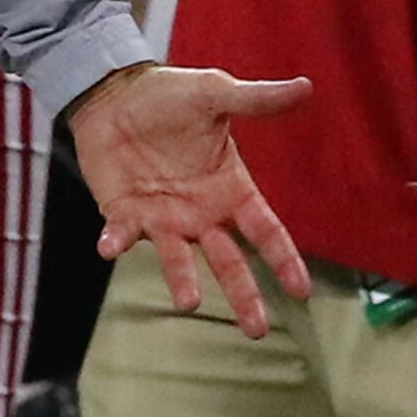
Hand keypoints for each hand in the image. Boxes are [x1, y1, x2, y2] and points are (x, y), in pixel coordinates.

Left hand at [67, 59, 314, 336]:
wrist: (114, 93)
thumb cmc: (168, 96)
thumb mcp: (215, 95)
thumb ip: (256, 100)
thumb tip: (306, 87)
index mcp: (230, 190)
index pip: (265, 231)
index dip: (284, 260)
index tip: (301, 291)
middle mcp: (200, 213)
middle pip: (229, 262)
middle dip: (244, 295)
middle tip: (257, 330)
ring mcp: (162, 218)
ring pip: (178, 260)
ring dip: (183, 280)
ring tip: (189, 303)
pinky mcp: (123, 213)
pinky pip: (122, 236)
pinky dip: (116, 243)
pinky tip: (110, 247)